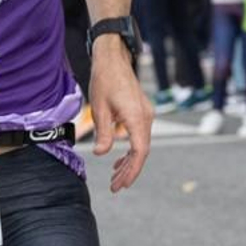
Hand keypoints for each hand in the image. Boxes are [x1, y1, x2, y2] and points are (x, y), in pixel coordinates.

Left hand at [88, 38, 152, 192]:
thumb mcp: (99, 108)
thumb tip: (102, 154)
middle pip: (141, 152)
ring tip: (115, 177)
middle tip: (115, 187)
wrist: (113, 59)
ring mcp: (145, 114)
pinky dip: (130, 150)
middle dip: (129, 171)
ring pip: (141, 145)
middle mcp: (146, 117)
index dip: (132, 170)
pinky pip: (139, 136)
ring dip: (129, 162)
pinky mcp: (141, 112)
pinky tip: (118, 159)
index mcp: (137, 117)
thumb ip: (103, 133)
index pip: (140, 152)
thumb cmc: (105, 80)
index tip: (122, 184)